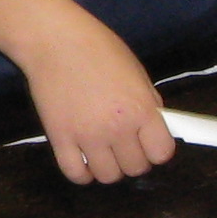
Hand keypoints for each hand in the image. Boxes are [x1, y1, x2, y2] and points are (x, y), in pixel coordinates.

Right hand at [16, 12, 172, 185]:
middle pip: (136, 168)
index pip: (161, 153)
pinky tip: (84, 159)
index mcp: (140, 109)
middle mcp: (116, 128)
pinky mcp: (60, 140)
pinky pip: (76, 174)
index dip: (157, 149)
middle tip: (125, 143)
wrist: (55, 40)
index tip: (150, 143)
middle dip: (134, 158)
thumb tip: (156, 129)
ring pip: (108, 176)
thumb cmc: (97, 48)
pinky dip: (83, 173)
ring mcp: (87, 137)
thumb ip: (147, 103)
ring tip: (104, 151)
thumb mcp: (136, 72)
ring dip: (109, 167)